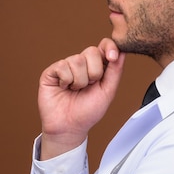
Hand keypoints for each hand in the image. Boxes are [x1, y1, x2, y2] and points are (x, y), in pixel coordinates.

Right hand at [38, 38, 124, 158]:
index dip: (109, 47)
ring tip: (75, 90)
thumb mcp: (108, 91)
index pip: (104, 46)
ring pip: (77, 60)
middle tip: (88, 86)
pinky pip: (62, 66)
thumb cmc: (88, 112)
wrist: (70, 127)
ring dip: (79, 81)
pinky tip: (64, 88)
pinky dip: (66, 80)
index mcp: (97, 67)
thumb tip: (121, 52)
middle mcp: (81, 64)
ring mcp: (66, 66)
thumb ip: (115, 71)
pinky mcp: (51, 71)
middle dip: (94, 73)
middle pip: (91, 51)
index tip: (112, 56)